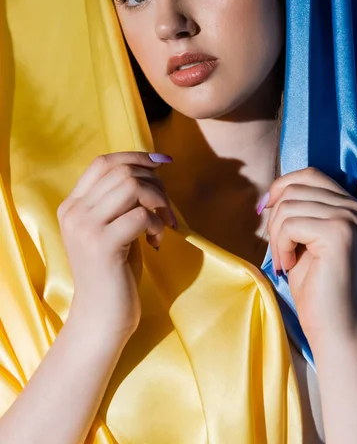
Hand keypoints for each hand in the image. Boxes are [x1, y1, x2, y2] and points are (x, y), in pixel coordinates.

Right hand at [57, 152, 175, 340]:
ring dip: (159, 201)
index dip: (136, 156)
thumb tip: (152, 166)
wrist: (101, 318)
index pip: (103, 162)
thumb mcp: (112, 227)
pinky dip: (158, 224)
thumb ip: (120, 200)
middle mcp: (74, 212)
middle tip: (167, 209)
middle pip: (122, 172)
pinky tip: (157, 242)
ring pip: (132, 187)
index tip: (163, 162)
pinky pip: (141, 215)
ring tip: (165, 224)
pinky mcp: (102, 245)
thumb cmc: (114, 272)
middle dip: (155, 183)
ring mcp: (85, 228)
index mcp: (73, 205)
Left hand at [259, 167, 356, 347]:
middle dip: (275, 219)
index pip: (310, 174)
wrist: (332, 322)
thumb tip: (269, 193)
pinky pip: (289, 225)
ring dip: (276, 237)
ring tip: (284, 261)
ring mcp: (349, 218)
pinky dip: (280, 246)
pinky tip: (289, 266)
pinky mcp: (338, 233)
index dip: (281, 186)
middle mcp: (355, 207)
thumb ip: (297, 208)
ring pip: (288, 206)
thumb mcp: (303, 236)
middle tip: (279, 251)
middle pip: (295, 189)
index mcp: (350, 205)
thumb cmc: (314, 283)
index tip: (264, 209)